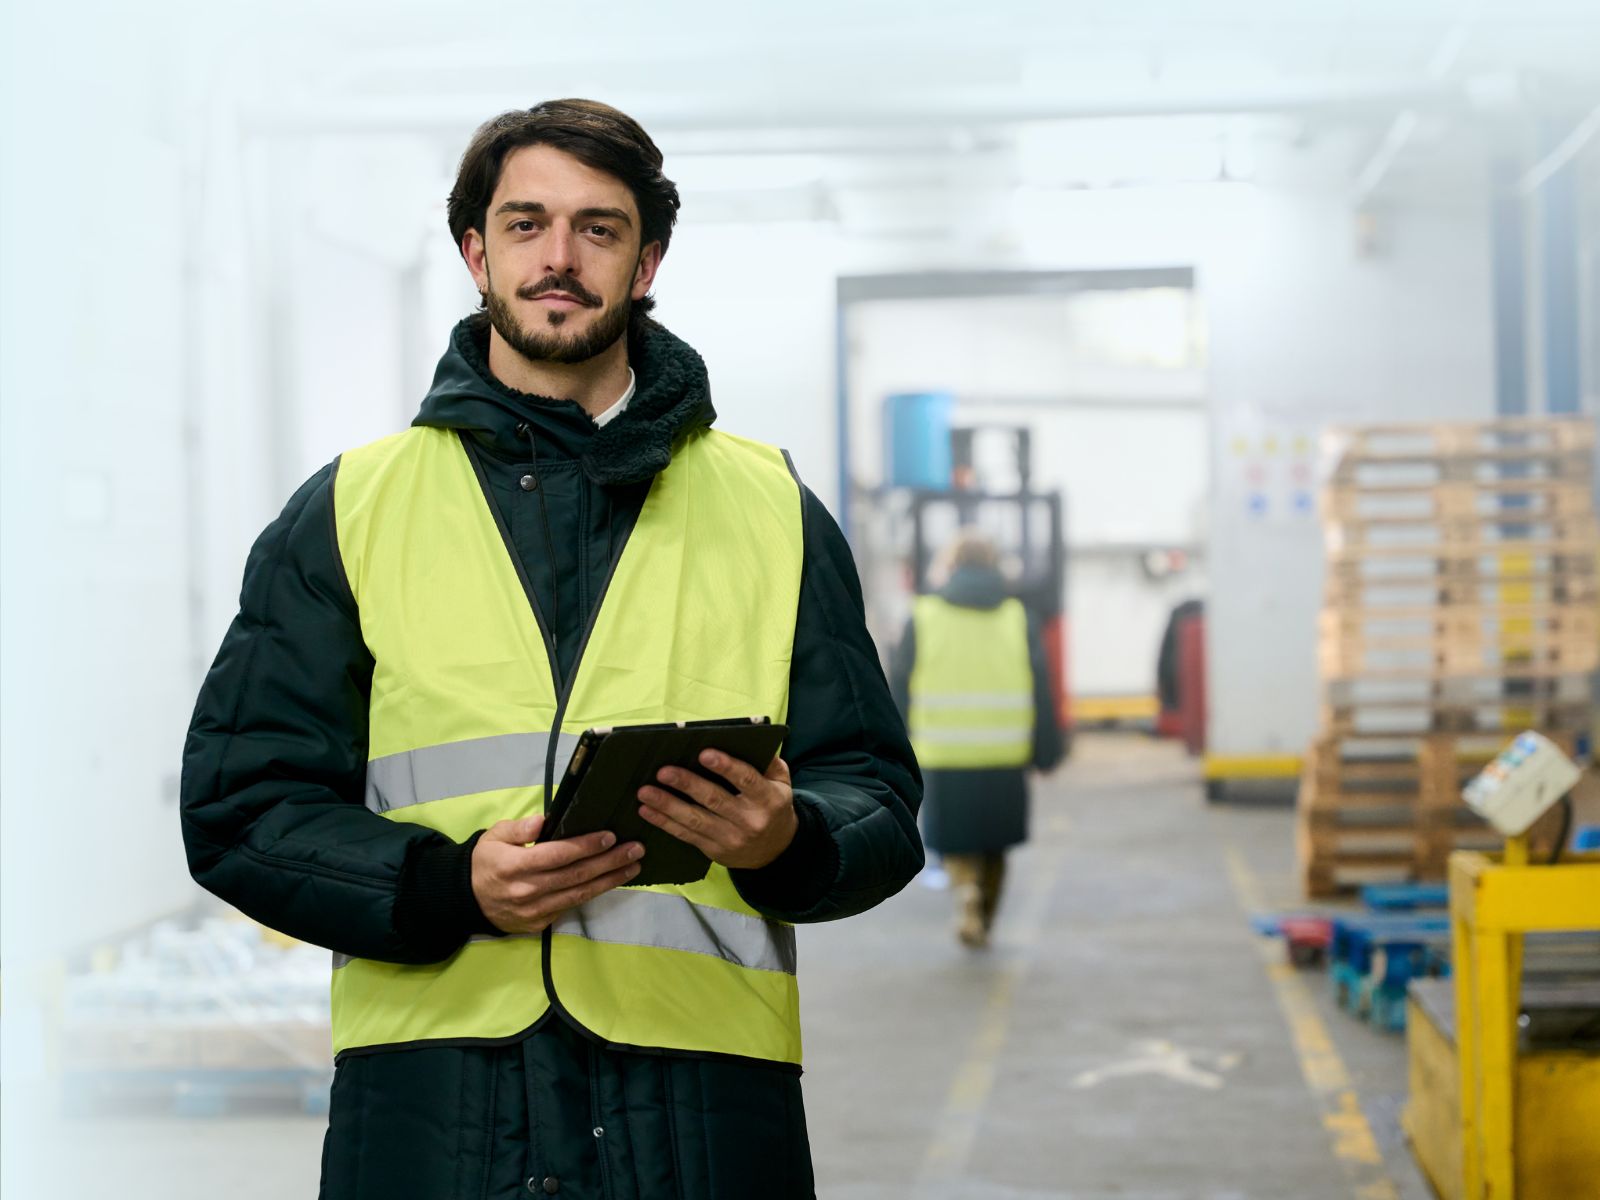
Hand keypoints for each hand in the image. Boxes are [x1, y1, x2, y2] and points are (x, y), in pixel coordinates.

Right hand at [471, 815, 644, 934]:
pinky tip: (611, 881)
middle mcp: (527, 891)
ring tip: (633, 866)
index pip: (557, 855)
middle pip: (575, 876)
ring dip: (610, 880)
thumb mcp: (494, 836)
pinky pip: (571, 906)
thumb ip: (518, 829)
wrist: (467, 900)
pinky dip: (593, 893)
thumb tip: (542, 822)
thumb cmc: (485, 861)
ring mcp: (534, 911)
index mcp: (514, 866)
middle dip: (609, 862)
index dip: (585, 846)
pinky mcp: (539, 923)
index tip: (610, 836)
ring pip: (579, 895)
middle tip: (636, 849)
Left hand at [637, 752, 797, 869]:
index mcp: (768, 799)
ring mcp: (730, 838)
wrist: (775, 851)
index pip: (747, 780)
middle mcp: (749, 820)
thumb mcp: (782, 784)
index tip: (704, 753)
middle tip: (663, 771)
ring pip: (695, 819)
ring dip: (667, 805)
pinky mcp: (714, 850)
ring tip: (645, 791)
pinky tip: (647, 810)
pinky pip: (686, 835)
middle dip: (686, 784)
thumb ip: (770, 762)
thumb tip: (749, 739)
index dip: (726, 766)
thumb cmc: (773, 808)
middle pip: (714, 800)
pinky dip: (664, 822)